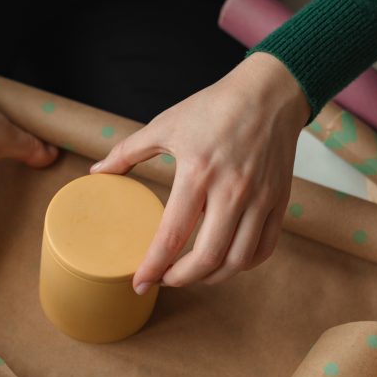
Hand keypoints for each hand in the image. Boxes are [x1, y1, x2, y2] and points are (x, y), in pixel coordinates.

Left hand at [91, 52, 309, 291]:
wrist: (269, 93)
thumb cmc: (213, 107)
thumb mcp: (165, 124)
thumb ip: (127, 152)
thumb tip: (96, 172)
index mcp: (198, 173)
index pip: (173, 234)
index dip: (154, 266)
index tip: (139, 283)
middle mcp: (232, 191)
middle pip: (208, 257)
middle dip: (180, 279)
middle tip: (163, 280)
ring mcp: (260, 198)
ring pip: (238, 260)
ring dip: (211, 277)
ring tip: (190, 274)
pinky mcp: (279, 201)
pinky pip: (263, 248)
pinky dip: (243, 265)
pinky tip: (225, 262)